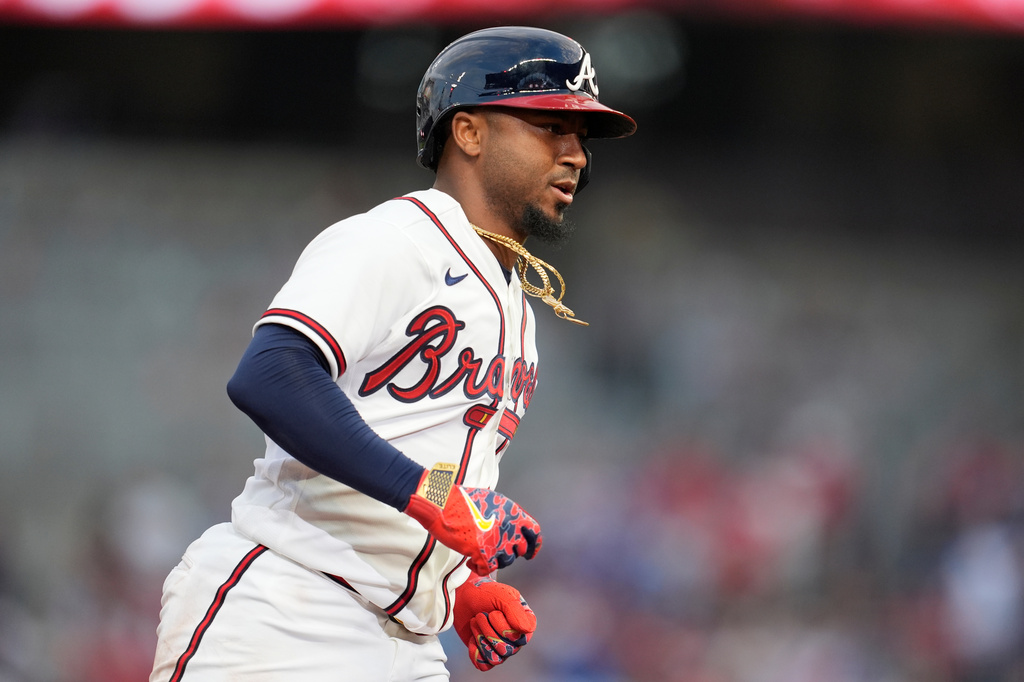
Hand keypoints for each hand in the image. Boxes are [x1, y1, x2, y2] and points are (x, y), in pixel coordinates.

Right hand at [404, 464, 541, 573]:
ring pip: (505, 561)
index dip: (533, 545)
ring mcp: (496, 539)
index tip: (529, 553)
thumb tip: (507, 528)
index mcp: (511, 511)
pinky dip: (478, 568)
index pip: (534, 531)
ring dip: (494, 561)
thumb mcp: (490, 500)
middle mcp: (507, 526)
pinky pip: (487, 568)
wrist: (441, 502)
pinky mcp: (481, 551)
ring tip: (481, 555)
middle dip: (510, 554)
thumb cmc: (460, 500)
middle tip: (498, 554)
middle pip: (519, 549)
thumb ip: (502, 515)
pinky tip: (470, 561)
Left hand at [454, 574, 535, 670]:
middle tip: (480, 615)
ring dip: (481, 639)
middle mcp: (517, 639)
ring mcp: (502, 648)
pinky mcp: (487, 654)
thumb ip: (515, 611)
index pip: (519, 638)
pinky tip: (472, 637)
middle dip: (488, 631)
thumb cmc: (486, 593)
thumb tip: (525, 630)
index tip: (494, 612)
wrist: (465, 596)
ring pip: (495, 659)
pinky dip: (475, 652)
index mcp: (525, 624)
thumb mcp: (503, 596)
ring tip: (475, 623)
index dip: (503, 627)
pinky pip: (484, 665)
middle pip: (506, 650)